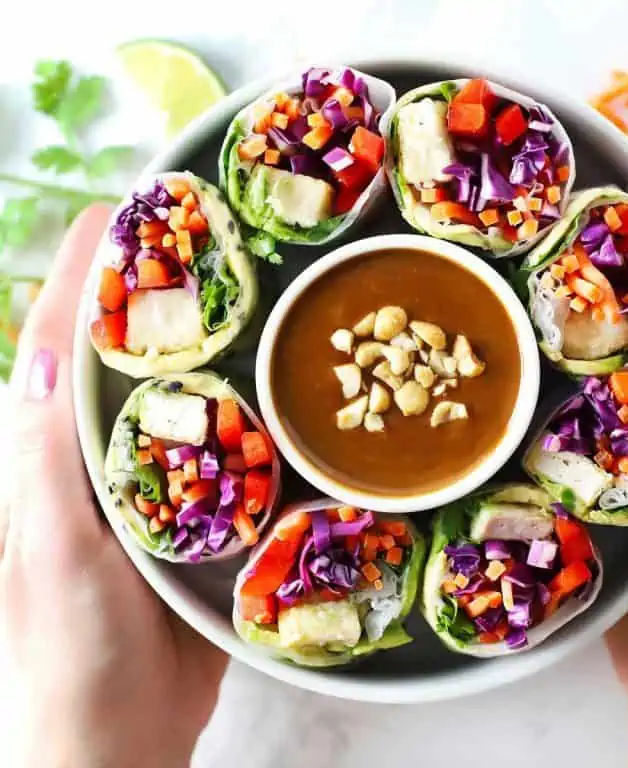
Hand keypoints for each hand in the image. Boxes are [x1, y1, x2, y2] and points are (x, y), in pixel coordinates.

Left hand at [0, 207, 227, 767]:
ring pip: (187, 387)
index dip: (97, 264)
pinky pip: (228, 439)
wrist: (121, 737)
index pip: (66, 332)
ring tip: (272, 289)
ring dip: (222, 338)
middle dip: (171, 287)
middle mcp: (98, 446)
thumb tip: (42, 355)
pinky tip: (294, 381)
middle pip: (133, 346)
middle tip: (229, 235)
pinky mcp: (201, 505)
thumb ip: (40, 460)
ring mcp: (154, 473)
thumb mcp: (50, 558)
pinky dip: (255, 403)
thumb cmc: (67, 657)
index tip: (141, 204)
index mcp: (45, 445)